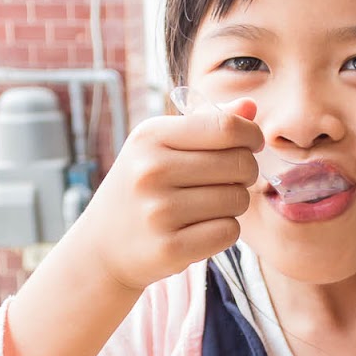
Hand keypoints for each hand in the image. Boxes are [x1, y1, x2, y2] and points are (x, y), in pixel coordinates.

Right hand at [73, 98, 262, 290]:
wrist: (102, 246)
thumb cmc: (141, 188)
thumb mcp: (161, 146)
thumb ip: (208, 123)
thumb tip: (250, 107)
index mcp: (150, 137)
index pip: (226, 126)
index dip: (251, 134)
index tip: (252, 144)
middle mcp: (151, 170)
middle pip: (240, 164)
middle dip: (246, 172)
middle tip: (230, 179)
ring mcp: (159, 212)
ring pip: (238, 200)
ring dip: (234, 204)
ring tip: (208, 206)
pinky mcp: (169, 248)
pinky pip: (229, 232)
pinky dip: (225, 231)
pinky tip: (202, 229)